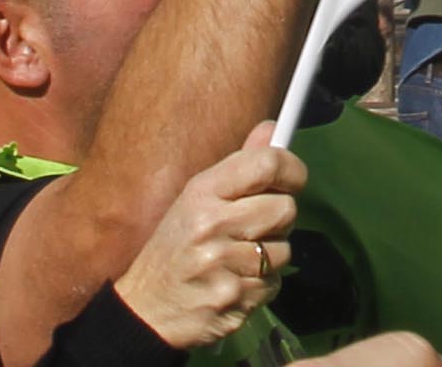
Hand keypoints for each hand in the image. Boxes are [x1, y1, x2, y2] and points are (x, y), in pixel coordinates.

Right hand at [110, 130, 307, 349]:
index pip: (266, 164)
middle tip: (256, 227)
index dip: (292, 168)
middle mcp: (212, 226)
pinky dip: (260, 285)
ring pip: (283, 251)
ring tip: (237, 260)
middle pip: (286, 209)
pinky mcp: (234, 300)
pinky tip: (233, 283)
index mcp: (202, 193)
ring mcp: (223, 266)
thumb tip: (272, 128)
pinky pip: (273, 284)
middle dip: (279, 219)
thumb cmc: (175, 250)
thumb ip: (238, 167)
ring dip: (269, 257)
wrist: (146, 312)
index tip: (295, 177)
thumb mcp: (195, 201)